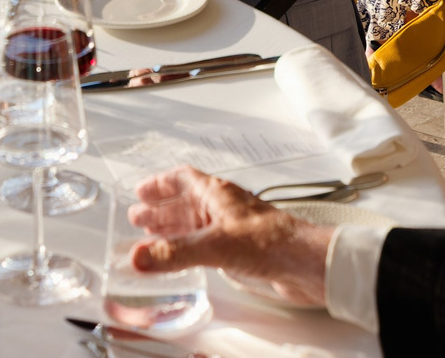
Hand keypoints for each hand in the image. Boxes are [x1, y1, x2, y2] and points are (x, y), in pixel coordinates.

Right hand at [127, 167, 333, 307]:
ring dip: (173, 230)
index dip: (161, 184)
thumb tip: (140, 256)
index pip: (184, 179)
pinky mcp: (241, 252)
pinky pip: (206, 246)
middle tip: (139, 218)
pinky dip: (188, 250)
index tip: (141, 191)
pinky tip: (182, 259)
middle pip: (187, 202)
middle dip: (162, 210)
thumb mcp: (216, 245)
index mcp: (218, 194)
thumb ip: (175, 252)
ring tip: (152, 238)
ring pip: (196, 225)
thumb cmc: (272, 242)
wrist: (305, 264)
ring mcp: (233, 230)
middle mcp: (224, 209)